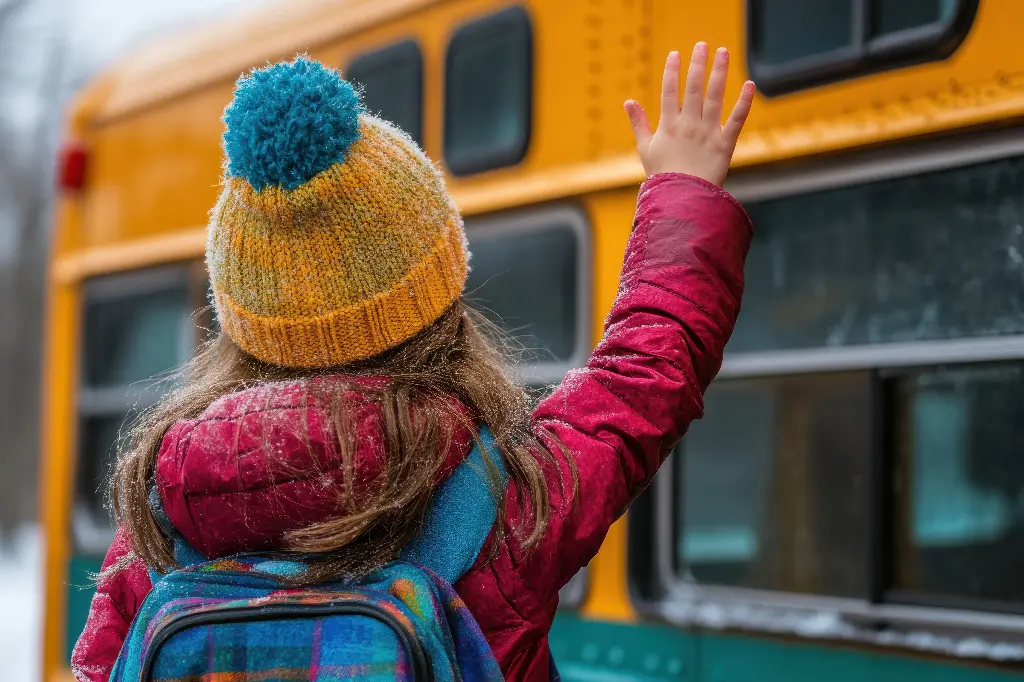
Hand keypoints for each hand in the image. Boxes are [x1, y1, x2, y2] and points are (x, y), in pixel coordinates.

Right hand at [624, 43, 754, 185]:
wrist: (683, 198)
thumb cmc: (662, 175)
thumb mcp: (645, 148)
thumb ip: (639, 123)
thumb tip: (628, 102)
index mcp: (669, 126)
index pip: (669, 92)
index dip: (672, 71)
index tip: (675, 54)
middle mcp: (689, 125)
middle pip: (694, 88)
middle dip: (697, 64)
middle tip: (701, 45)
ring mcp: (708, 133)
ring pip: (715, 97)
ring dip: (719, 73)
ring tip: (722, 52)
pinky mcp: (725, 144)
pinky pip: (736, 120)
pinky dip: (744, 102)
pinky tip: (748, 84)